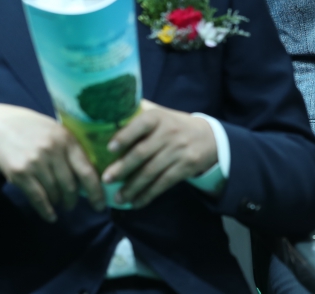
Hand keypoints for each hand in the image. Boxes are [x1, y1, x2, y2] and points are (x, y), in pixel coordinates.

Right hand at [0, 104, 104, 222]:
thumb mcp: (57, 132)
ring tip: (58, 203)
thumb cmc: (33, 128)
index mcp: (67, 140)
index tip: (101, 205)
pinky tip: (50, 216)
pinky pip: (37, 198)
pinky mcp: (19, 174)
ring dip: (58, 202)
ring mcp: (35, 163)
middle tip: (72, 204)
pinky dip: (46, 210)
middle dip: (73, 200)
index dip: (95, 191)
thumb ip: (71, 150)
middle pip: (70, 186)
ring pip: (54, 193)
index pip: (86, 170)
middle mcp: (53, 151)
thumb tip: (89, 176)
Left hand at [103, 100, 217, 208]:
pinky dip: (148, 194)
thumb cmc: (173, 126)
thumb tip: (105, 114)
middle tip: (106, 179)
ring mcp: (179, 150)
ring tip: (119, 198)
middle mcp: (169, 132)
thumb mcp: (160, 114)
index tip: (109, 148)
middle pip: (143, 152)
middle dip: (123, 168)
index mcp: (159, 117)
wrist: (209, 137)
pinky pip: (164, 183)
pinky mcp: (186, 166)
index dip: (125, 135)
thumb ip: (137, 113)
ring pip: (152, 171)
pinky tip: (136, 202)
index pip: (142, 124)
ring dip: (133, 187)